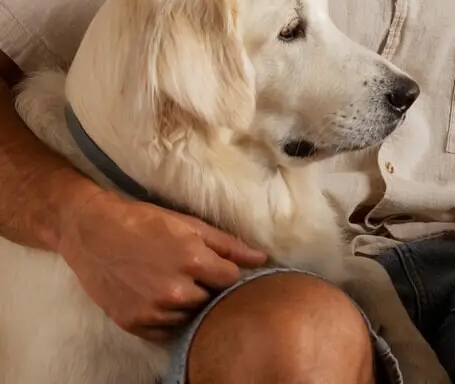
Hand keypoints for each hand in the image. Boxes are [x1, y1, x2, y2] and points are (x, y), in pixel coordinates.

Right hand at [56, 188, 266, 341]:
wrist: (93, 232)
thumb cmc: (144, 222)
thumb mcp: (190, 225)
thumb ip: (229, 245)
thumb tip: (262, 259)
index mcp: (193, 261)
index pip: (232, 278)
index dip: (224, 270)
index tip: (211, 263)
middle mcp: (175, 290)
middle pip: (212, 299)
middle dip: (206, 287)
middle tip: (187, 271)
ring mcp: (153, 310)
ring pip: (190, 316)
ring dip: (187, 304)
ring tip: (169, 282)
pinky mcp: (134, 323)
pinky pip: (166, 331)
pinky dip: (167, 318)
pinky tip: (156, 297)